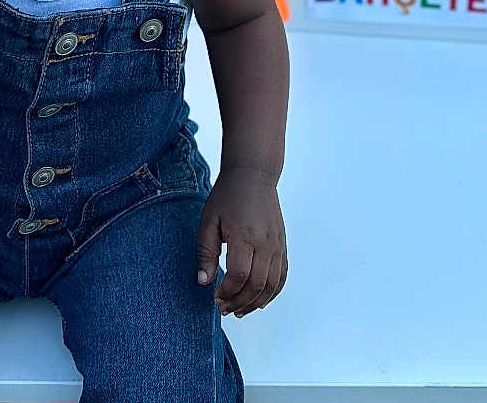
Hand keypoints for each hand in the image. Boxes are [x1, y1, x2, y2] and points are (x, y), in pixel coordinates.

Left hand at [196, 167, 287, 317]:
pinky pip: (282, 276)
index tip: (214, 296)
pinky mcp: (282, 245)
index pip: (238, 276)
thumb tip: (204, 282)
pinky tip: (259, 300)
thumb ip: (206, 252)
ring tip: (240, 310)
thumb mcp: (209, 221)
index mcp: (244, 236)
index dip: (226, 292)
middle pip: (256, 286)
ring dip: (256, 303)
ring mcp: (277, 245)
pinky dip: (272, 293)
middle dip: (239, 302)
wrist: (253, 174)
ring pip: (272, 286)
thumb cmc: (228, 195)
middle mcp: (265, 243)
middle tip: (224, 309)